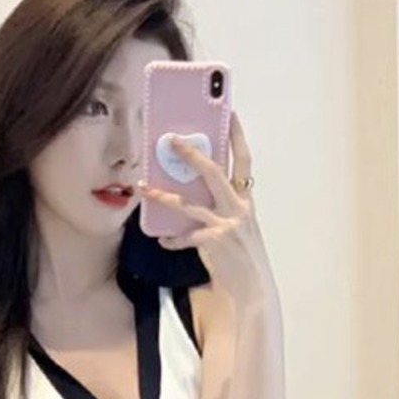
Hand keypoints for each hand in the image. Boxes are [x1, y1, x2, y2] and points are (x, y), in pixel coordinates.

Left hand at [138, 112, 272, 305]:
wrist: (254, 286)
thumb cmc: (243, 255)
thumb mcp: (239, 225)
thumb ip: (223, 207)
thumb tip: (193, 192)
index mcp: (245, 199)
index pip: (244, 159)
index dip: (237, 136)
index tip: (230, 112)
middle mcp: (239, 207)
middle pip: (214, 171)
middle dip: (191, 154)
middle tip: (171, 139)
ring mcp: (227, 224)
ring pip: (189, 203)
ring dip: (163, 194)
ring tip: (143, 187)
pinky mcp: (215, 242)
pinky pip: (186, 236)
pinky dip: (173, 239)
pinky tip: (163, 241)